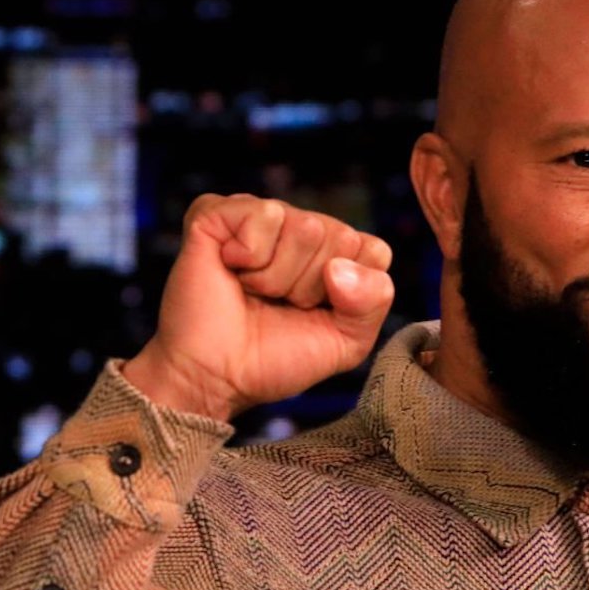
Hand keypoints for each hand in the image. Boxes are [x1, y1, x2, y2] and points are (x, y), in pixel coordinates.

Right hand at [123, 194, 395, 421]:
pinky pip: (265, 214)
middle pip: (339, 237)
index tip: (313, 314)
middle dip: (308, 287)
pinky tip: (230, 267)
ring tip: (252, 290)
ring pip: (305, 227)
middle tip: (276, 304)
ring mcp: (261, 218)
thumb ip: (372, 302)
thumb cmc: (274, 358)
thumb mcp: (345, 343)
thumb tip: (341, 266)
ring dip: (276, 277)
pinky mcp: (219, 212)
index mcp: (334, 254)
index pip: (374, 251)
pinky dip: (250, 255)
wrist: (214, 377)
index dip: (349, 294)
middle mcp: (300, 228)